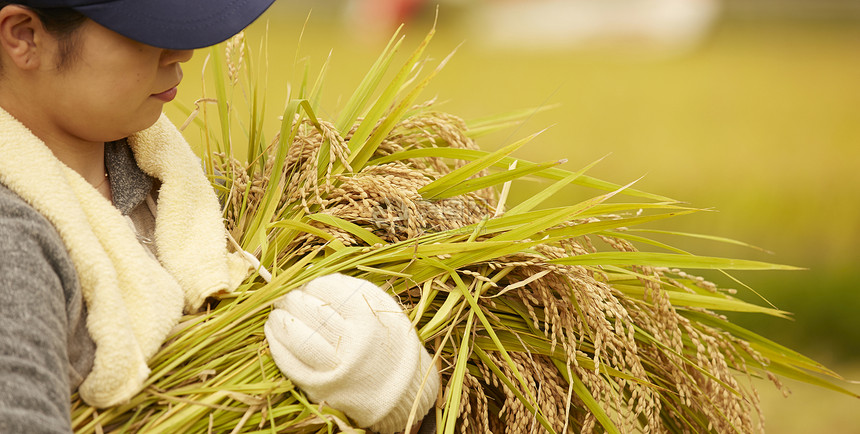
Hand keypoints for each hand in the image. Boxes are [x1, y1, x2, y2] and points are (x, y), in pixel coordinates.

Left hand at [264, 273, 438, 433]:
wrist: (400, 387)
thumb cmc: (386, 339)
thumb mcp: (381, 307)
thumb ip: (350, 288)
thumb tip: (309, 276)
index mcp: (369, 316)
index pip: (327, 289)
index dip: (312, 284)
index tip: (309, 286)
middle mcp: (353, 342)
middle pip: (310, 311)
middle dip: (292, 300)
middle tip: (288, 298)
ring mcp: (335, 367)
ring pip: (296, 337)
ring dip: (279, 321)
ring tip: (277, 314)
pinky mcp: (320, 386)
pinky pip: (289, 362)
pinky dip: (276, 344)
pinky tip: (275, 333)